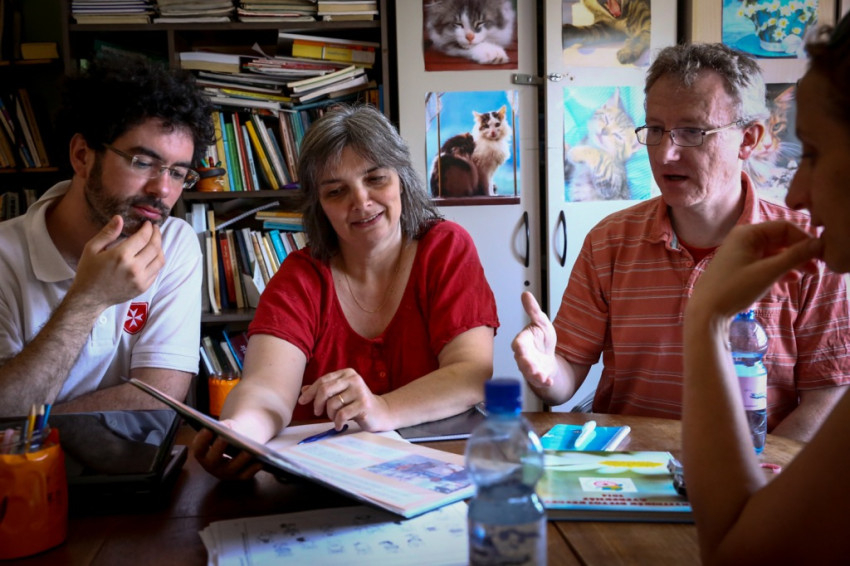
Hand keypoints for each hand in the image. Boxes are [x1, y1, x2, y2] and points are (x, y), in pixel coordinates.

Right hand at [69, 215, 165, 308]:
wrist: (89, 298)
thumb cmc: (89, 271)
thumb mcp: (92, 248)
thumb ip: (108, 233)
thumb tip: (120, 218)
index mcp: (121, 256)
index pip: (143, 237)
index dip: (148, 228)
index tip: (148, 224)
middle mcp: (134, 268)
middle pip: (155, 247)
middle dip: (157, 235)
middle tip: (155, 229)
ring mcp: (140, 279)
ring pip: (160, 260)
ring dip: (160, 248)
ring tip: (155, 241)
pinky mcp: (143, 287)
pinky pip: (156, 271)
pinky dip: (156, 261)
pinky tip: (151, 256)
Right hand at [190, 422, 263, 480]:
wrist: (237, 446)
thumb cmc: (228, 434)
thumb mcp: (224, 428)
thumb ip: (223, 427)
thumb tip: (227, 427)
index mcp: (203, 454)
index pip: (198, 449)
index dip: (201, 440)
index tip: (207, 429)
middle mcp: (211, 466)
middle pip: (213, 460)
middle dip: (218, 449)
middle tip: (224, 438)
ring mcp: (225, 473)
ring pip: (232, 468)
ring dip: (240, 460)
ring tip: (249, 451)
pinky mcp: (239, 477)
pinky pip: (246, 475)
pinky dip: (253, 469)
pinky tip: (261, 461)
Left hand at [298, 368, 390, 431]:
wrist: (380, 413)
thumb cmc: (357, 403)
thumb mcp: (340, 394)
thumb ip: (324, 391)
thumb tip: (303, 390)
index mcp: (347, 373)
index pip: (323, 380)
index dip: (310, 392)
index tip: (302, 401)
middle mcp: (353, 379)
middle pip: (325, 389)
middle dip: (317, 403)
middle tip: (316, 412)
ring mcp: (359, 391)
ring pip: (332, 403)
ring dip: (330, 414)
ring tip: (335, 418)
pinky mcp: (364, 404)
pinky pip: (342, 414)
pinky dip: (337, 422)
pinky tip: (340, 425)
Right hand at [512, 291, 558, 387]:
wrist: (549, 356)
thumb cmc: (542, 339)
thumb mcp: (541, 322)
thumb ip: (533, 310)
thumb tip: (526, 294)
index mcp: (523, 341)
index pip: (518, 343)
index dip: (518, 345)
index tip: (519, 347)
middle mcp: (523, 356)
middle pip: (521, 359)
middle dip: (525, 363)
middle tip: (530, 366)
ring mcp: (529, 368)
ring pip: (528, 372)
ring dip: (534, 374)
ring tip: (541, 376)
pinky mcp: (537, 377)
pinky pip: (538, 381)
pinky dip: (543, 382)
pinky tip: (549, 381)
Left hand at [689, 221, 823, 318]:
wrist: (706, 311)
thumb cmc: (735, 289)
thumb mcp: (768, 272)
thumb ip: (795, 256)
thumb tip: (819, 244)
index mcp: (748, 233)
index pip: (784, 227)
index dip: (804, 239)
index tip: (821, 254)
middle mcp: (744, 238)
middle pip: (780, 239)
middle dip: (800, 252)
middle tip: (817, 268)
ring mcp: (741, 253)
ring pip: (774, 252)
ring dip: (792, 262)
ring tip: (809, 275)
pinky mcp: (740, 267)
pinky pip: (766, 263)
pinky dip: (779, 269)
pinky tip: (791, 280)